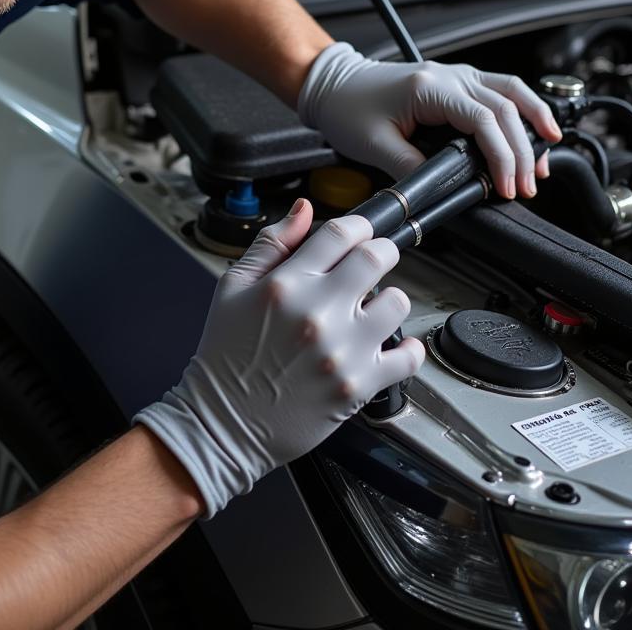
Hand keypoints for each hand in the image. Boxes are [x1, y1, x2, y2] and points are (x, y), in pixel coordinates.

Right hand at [135, 200, 423, 517]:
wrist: (223, 420)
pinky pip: (407, 357)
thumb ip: (271, 245)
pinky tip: (392, 345)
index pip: (340, 234)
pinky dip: (408, 349)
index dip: (356, 227)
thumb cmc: (226, 356)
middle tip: (375, 261)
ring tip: (372, 309)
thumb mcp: (232, 288)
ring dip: (389, 300)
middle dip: (381, 252)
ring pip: (397, 302)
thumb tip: (305, 211)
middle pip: (376, 258)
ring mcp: (342, 350)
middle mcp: (317, 312)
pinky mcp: (359, 385)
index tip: (357, 234)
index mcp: (286, 284)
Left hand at [296, 43, 562, 198]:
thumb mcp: (373, 145)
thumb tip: (442, 189)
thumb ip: (411, 168)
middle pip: (506, 109)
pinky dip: (522, 109)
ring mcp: (455, 74)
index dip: (502, 157)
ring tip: (545, 160)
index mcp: (429, 89)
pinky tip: (535, 129)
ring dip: (534, 125)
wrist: (331, 84)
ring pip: (512, 92)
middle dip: (522, 152)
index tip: (506, 187)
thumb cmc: (345, 108)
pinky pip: (500, 90)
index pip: (483, 121)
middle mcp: (449, 76)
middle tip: (526, 187)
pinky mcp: (455, 81)